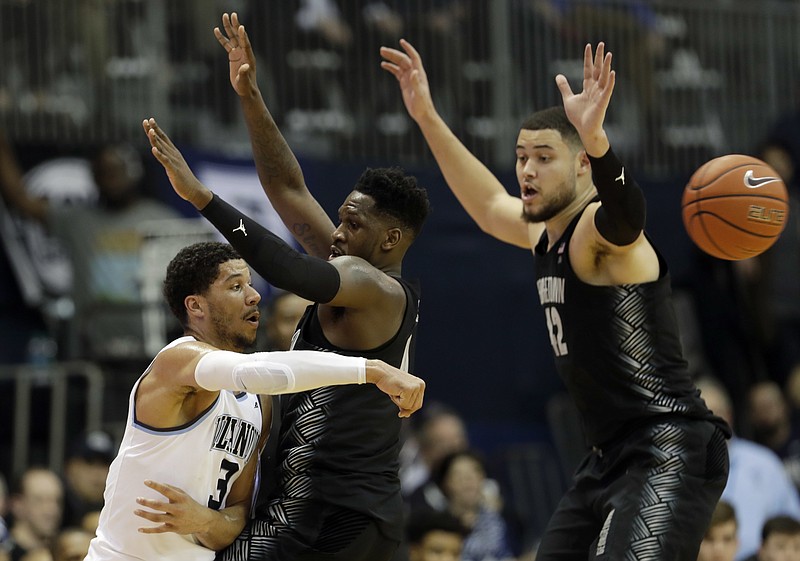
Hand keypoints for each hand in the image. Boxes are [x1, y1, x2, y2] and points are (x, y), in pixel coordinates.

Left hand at [135, 480, 212, 535]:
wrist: (202, 520)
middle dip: (147, 502)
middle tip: (138, 499)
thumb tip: (160, 484)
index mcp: (181, 498)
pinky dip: (149, 530)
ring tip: (136, 511)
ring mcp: (175, 520)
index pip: (166, 490)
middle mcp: (178, 509)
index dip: (155, 486)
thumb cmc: (191, 505)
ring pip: (157, 518)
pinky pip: (159, 530)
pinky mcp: (173, 529)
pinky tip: (140, 528)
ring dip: (145, 514)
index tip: (146, 482)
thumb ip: (173, 489)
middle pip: (159, 506)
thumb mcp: (184, 495)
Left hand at [142, 118, 211, 208]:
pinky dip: (159, 155)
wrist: (194, 190)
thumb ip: (167, 159)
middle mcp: (174, 155)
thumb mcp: (174, 166)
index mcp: (174, 153)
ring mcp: (174, 162)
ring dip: (156, 140)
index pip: (164, 138)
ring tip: (150, 131)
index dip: (156, 129)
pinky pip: (165, 161)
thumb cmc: (184, 179)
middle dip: (153, 131)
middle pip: (161, 141)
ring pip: (163, 149)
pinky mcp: (174, 170)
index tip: (149, 120)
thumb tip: (160, 153)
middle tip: (147, 121)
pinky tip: (154, 150)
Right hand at [214, 12, 257, 97]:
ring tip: (224, 16)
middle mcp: (244, 53)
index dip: (243, 36)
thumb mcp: (244, 81)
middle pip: (240, 36)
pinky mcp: (233, 55)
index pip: (246, 44)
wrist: (245, 89)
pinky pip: (227, 44)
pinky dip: (221, 37)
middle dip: (236, 25)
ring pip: (233, 37)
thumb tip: (245, 67)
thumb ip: (244, 74)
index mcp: (249, 58)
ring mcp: (239, 53)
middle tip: (232, 14)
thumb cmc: (245, 87)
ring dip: (229, 27)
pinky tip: (216, 29)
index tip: (241, 27)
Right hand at [366, 360, 424, 416]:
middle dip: (404, 405)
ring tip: (395, 391)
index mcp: (421, 384)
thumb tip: (407, 415)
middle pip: (415, 407)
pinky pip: (404, 404)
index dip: (409, 408)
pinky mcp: (409, 389)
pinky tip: (394, 391)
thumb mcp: (401, 394)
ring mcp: (416, 387)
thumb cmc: (390, 382)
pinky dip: (396, 401)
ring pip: (409, 407)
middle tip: (396, 394)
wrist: (381, 373)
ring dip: (399, 402)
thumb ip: (406, 404)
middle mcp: (421, 385)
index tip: (401, 406)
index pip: (418, 404)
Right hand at [380, 39, 435, 123]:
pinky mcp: (404, 84)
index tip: (401, 41)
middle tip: (382, 50)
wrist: (422, 114)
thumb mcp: (419, 94)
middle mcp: (414, 73)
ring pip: (399, 64)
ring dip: (391, 58)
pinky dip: (390, 68)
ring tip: (381, 54)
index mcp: (419, 74)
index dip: (408, 49)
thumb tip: (413, 71)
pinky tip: (383, 65)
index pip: (413, 57)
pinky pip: (397, 72)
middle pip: (403, 59)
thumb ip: (416, 83)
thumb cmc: (422, 105)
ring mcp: (409, 78)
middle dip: (393, 53)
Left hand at [555, 42, 614, 156]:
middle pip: (598, 69)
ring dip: (607, 66)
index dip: (588, 58)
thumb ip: (564, 87)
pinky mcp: (603, 102)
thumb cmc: (578, 116)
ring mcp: (600, 94)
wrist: (584, 130)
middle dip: (599, 57)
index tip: (588, 46)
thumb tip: (558, 75)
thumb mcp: (568, 99)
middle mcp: (595, 88)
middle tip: (602, 43)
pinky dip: (611, 82)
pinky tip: (613, 72)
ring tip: (609, 54)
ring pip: (604, 77)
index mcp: (588, 87)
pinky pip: (608, 90)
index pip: (588, 69)